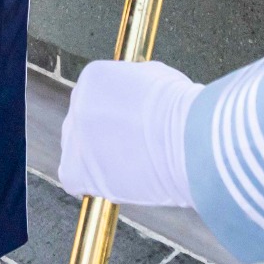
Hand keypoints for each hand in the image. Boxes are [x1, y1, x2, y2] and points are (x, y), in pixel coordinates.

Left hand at [58, 60, 199, 207]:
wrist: (189, 139)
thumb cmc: (184, 109)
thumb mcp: (157, 78)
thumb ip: (135, 85)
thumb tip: (137, 91)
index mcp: (94, 78)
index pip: (93, 98)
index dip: (112, 117)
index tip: (129, 130)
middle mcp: (78, 104)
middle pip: (82, 125)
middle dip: (102, 138)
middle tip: (129, 152)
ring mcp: (75, 136)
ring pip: (78, 153)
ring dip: (98, 162)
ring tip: (132, 169)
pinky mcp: (75, 169)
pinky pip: (74, 180)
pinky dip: (91, 185)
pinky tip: (116, 185)